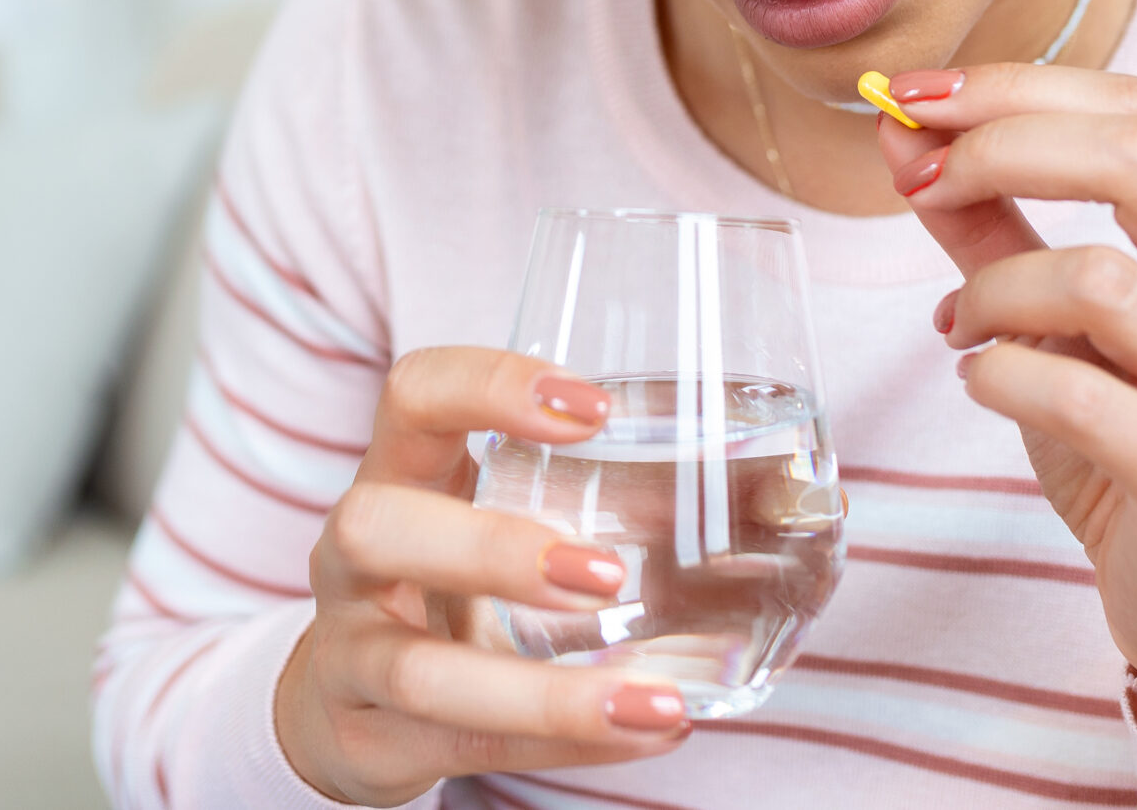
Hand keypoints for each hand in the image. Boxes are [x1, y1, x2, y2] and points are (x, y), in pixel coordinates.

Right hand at [273, 346, 692, 804]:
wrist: (341, 703)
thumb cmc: (450, 584)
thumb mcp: (499, 518)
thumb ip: (614, 497)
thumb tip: (795, 497)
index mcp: (395, 472)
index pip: (413, 394)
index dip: (490, 388)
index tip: (595, 409)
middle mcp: (352, 558)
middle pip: (375, 526)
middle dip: (491, 549)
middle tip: (608, 575)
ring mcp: (348, 654)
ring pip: (419, 674)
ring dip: (542, 691)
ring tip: (652, 698)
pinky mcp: (367, 741)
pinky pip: (460, 748)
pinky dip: (559, 744)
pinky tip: (643, 733)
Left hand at [874, 64, 1136, 750]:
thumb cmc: (1132, 439)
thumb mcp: (1056, 317)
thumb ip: (989, 223)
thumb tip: (900, 132)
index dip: (1017, 88)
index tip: (913, 98)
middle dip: (1000, 149)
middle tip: (917, 181)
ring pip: (1098, 278)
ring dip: (993, 289)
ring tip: (960, 326)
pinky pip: (1077, 393)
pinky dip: (1000, 374)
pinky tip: (985, 384)